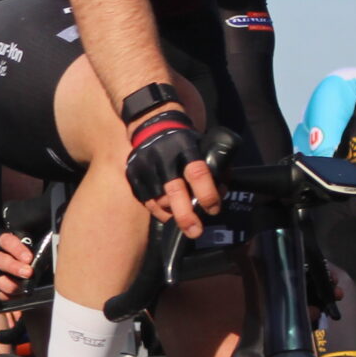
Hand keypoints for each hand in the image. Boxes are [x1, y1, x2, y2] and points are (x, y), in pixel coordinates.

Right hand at [0, 226, 35, 303]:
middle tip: (28, 273)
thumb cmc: (8, 249)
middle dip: (14, 267)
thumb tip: (41, 262)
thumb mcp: (17, 241)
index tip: (29, 258)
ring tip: (22, 288)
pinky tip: (17, 295)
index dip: (18, 250)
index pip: (6, 241)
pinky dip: (6, 295)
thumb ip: (27, 249)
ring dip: (9, 285)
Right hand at [125, 110, 217, 236]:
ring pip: (159, 201)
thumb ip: (212, 165)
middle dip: (186, 215)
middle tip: (196, 232)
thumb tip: (222, 190)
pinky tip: (167, 213)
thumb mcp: (201, 144)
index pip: (198, 173)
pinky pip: (146, 201)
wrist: (151, 124)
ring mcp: (146, 166)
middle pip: (174, 191)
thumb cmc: (183, 139)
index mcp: (185, 148)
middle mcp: (163, 157)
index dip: (207, 194)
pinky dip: (158, 211)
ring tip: (183, 220)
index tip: (213, 209)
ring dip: (173, 214)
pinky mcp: (133, 174)